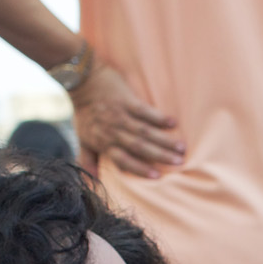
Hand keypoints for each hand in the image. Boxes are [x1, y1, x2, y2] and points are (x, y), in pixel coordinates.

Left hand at [70, 64, 183, 178]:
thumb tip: (92, 182)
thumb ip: (88, 159)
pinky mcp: (125, 99)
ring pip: (144, 131)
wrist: (81, 81)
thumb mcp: (83, 138)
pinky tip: (173, 123)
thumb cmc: (85, 113)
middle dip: (160, 155)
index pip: (123, 159)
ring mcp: (119, 114)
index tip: (157, 176)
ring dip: (164, 140)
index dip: (139, 168)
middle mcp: (112, 130)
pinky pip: (144, 110)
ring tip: (182, 147)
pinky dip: (158, 117)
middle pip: (138, 146)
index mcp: (102, 142)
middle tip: (179, 162)